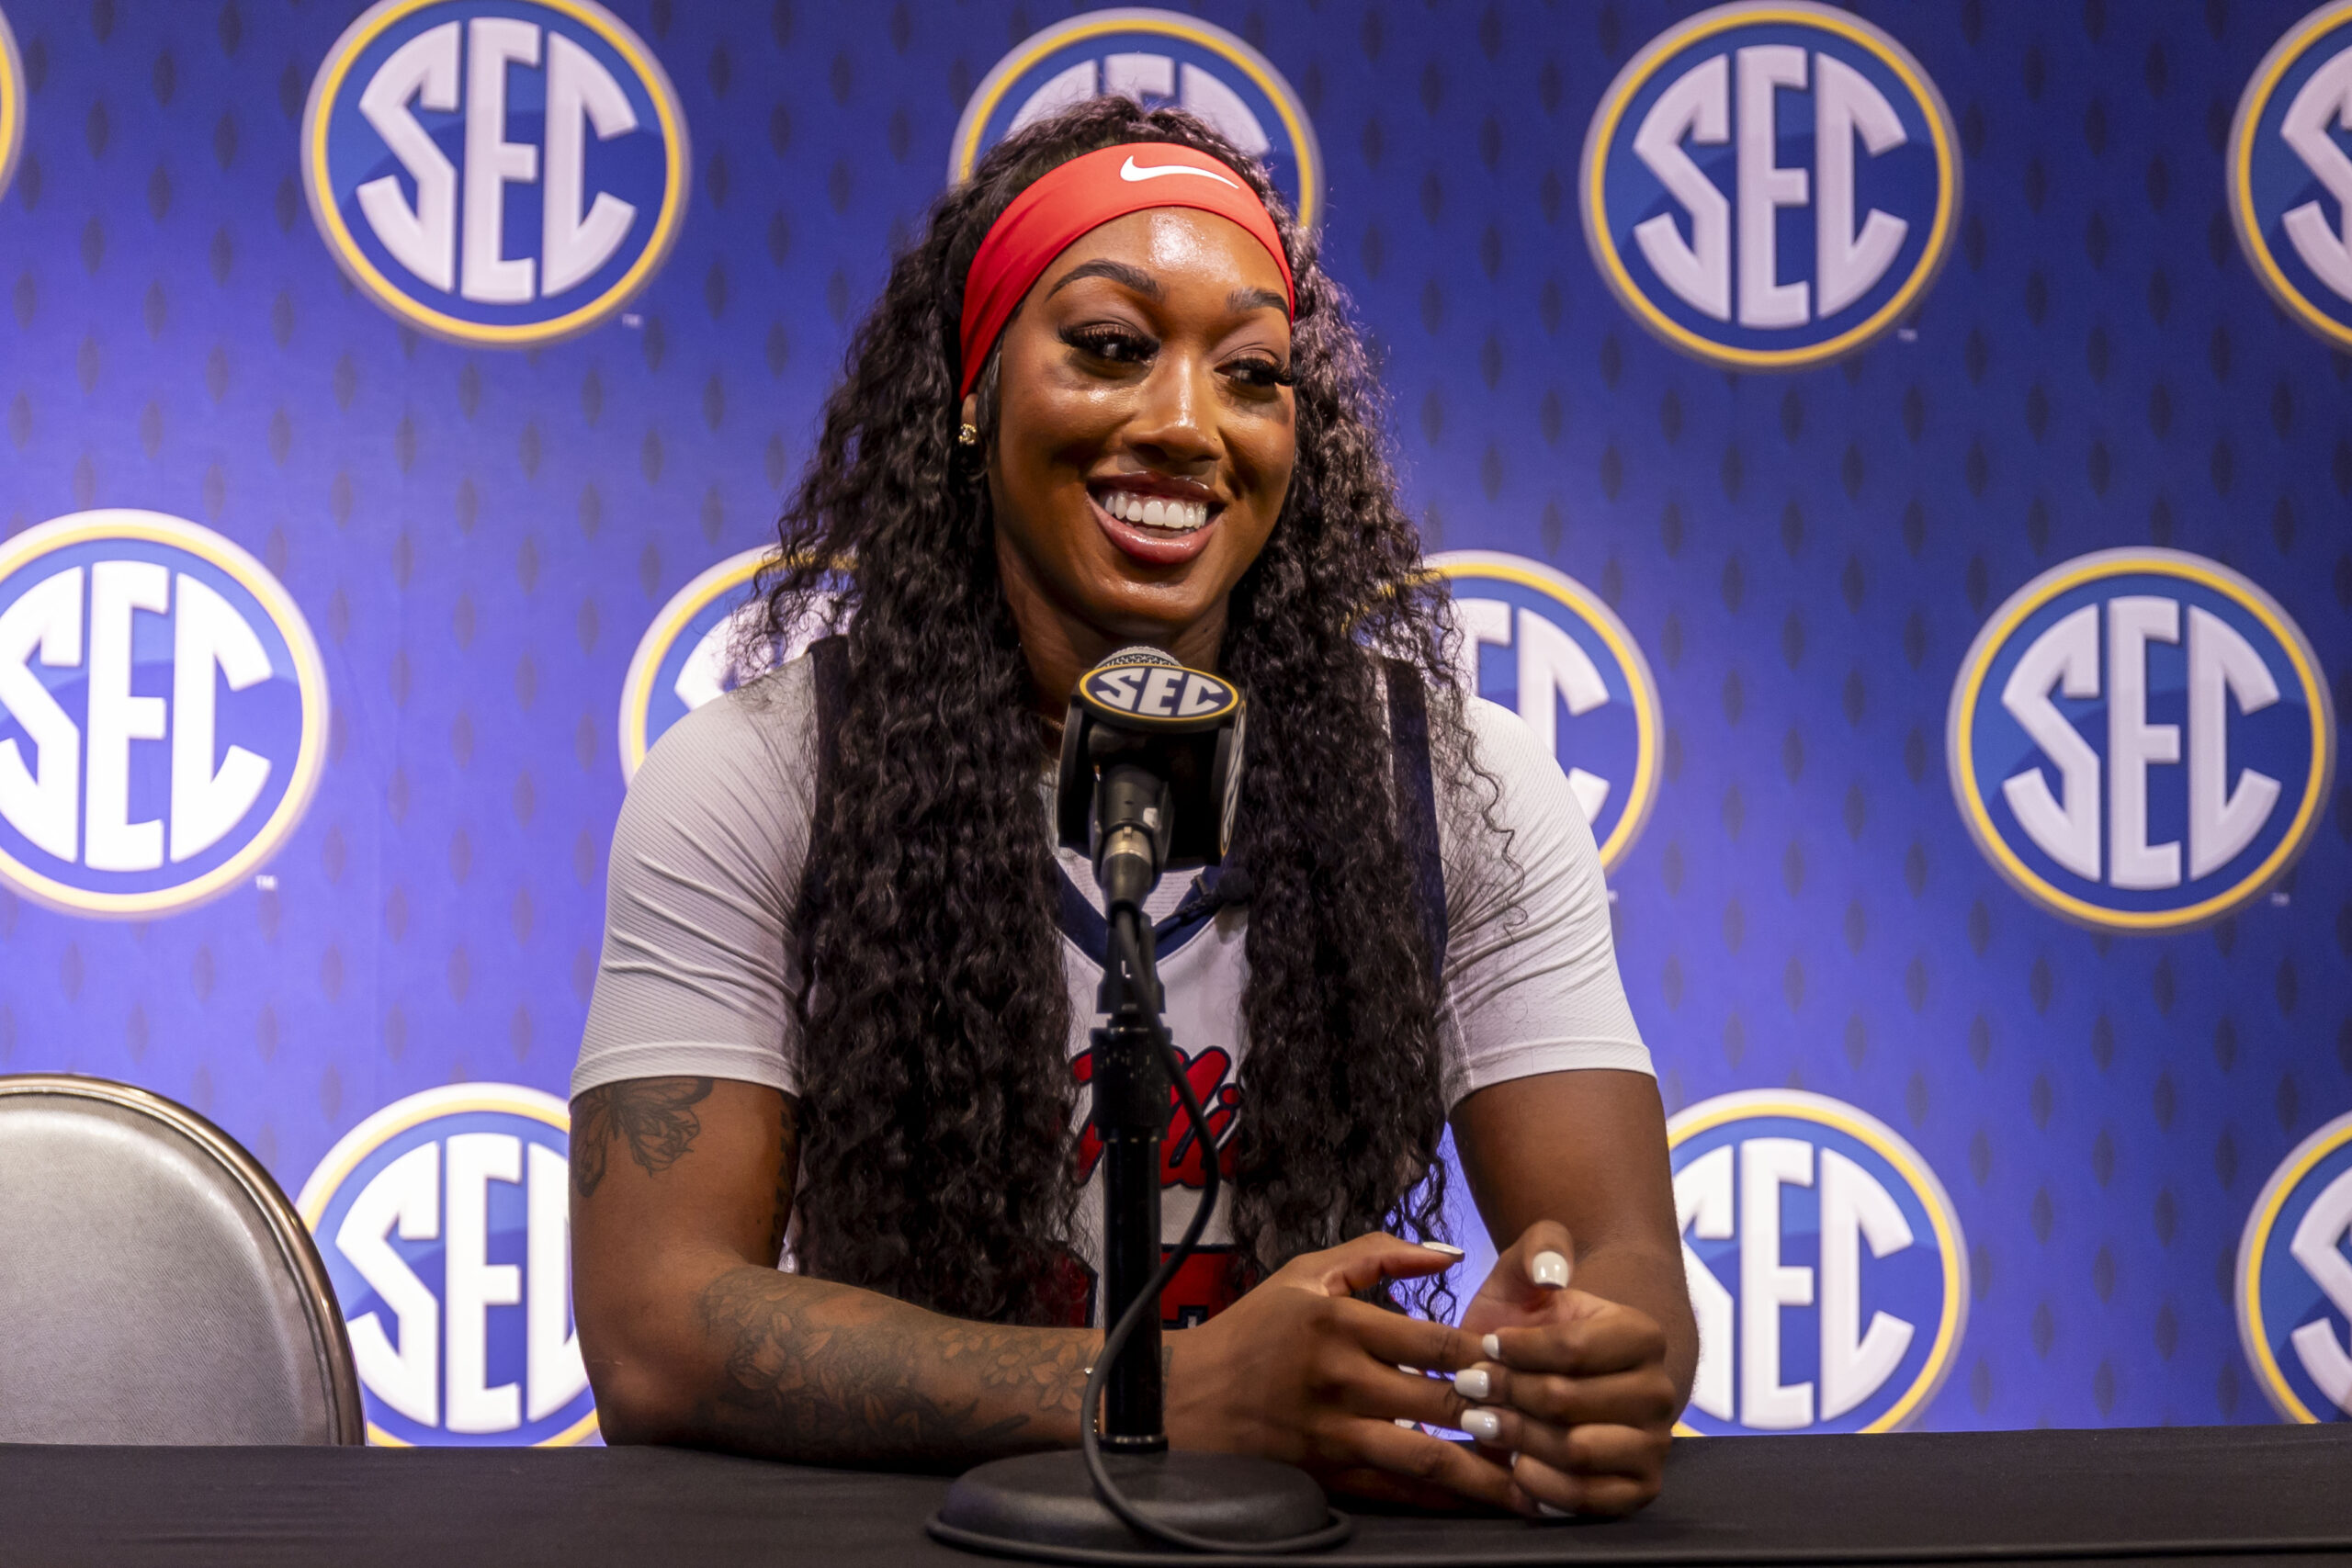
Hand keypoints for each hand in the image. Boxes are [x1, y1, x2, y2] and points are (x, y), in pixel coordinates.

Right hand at [1164, 1233, 1539, 1514]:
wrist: (1189, 1400)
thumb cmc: (1255, 1330)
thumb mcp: (1306, 1274)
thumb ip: (1378, 1258)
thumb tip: (1451, 1254)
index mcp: (1338, 1321)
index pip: (1433, 1340)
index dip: (1490, 1357)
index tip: (1538, 1363)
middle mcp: (1340, 1379)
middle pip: (1441, 1401)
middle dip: (1506, 1415)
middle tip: (1562, 1425)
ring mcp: (1335, 1433)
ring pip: (1428, 1456)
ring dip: (1488, 1472)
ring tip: (1540, 1482)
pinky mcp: (1330, 1474)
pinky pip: (1400, 1491)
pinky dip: (1446, 1499)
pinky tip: (1485, 1503)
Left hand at [1452, 1221, 1675, 1516]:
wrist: (1553, 1375)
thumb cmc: (1534, 1321)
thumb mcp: (1527, 1272)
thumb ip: (1540, 1247)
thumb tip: (1553, 1274)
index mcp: (1642, 1335)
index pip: (1573, 1348)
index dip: (1518, 1350)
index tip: (1485, 1343)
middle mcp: (1660, 1392)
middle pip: (1568, 1402)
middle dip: (1507, 1393)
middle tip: (1469, 1386)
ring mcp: (1653, 1445)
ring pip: (1576, 1451)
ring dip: (1517, 1438)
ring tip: (1481, 1421)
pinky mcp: (1637, 1491)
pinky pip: (1590, 1501)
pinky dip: (1543, 1487)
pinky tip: (1513, 1464)